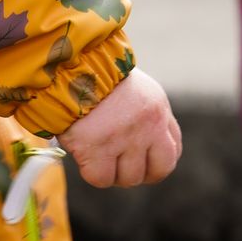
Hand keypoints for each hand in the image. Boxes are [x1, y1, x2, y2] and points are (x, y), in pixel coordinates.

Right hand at [58, 68, 181, 187]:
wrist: (68, 61)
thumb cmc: (93, 71)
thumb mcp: (130, 86)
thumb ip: (141, 113)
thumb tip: (139, 145)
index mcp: (157, 106)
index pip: (173, 148)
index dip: (156, 159)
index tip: (140, 159)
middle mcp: (148, 124)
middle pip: (159, 170)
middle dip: (140, 172)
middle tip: (117, 162)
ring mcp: (125, 138)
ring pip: (128, 178)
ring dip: (111, 169)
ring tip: (94, 147)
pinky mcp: (98, 149)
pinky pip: (100, 178)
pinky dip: (90, 169)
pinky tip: (82, 150)